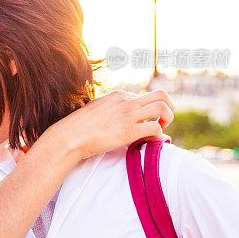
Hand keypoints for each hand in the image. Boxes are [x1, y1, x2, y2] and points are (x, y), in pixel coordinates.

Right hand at [53, 89, 174, 161]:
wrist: (69, 137)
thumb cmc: (78, 127)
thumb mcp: (95, 110)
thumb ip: (109, 110)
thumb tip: (116, 118)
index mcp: (118, 95)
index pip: (144, 96)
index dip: (150, 109)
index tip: (148, 121)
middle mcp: (126, 101)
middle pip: (161, 95)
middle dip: (169, 107)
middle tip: (165, 120)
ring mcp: (128, 115)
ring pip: (162, 108)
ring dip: (168, 119)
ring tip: (161, 129)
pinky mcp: (129, 131)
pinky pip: (155, 129)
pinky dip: (159, 136)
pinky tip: (151, 142)